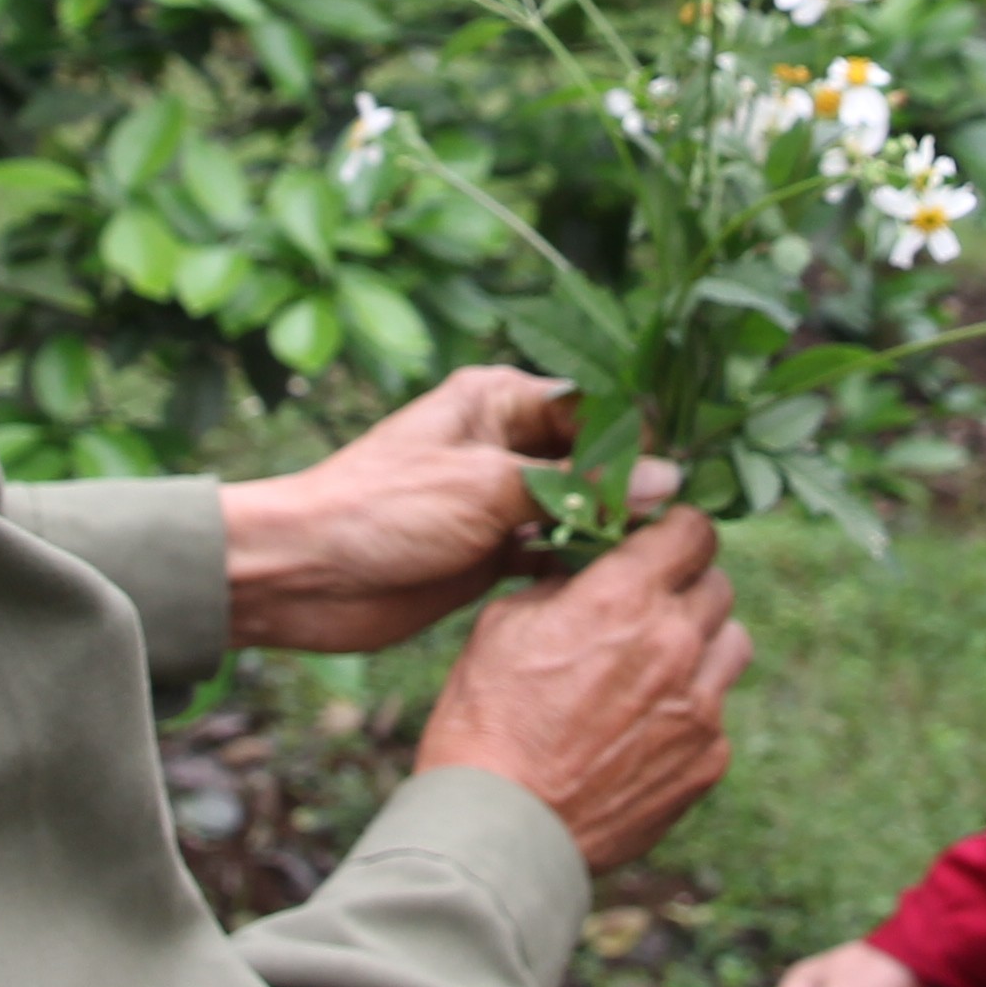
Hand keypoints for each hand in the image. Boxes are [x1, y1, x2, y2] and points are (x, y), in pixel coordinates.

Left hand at [228, 367, 671, 653]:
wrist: (301, 575)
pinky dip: (577, 567)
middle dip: (632, 489)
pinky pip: (552, 552)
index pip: (592, 405)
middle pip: (593, 458)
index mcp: (496, 400)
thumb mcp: (485, 488)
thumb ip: (576, 486)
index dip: (639, 438)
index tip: (684, 475)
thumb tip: (665, 482)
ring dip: (609, 532)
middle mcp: (502, 442)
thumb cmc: (381, 511)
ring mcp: (497, 499)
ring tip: (655, 559)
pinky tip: (609, 587)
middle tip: (681, 526)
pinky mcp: (489, 551)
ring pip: (577, 509)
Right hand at [415, 508, 749, 869]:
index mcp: (623, 596)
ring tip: (656, 668)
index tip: (663, 545)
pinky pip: (718, 712)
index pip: (694, 530)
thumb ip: (565, 584)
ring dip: (702, 644)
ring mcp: (700, 705)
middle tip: (648, 610)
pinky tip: (643, 729)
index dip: (678, 533)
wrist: (501, 826)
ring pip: (732, 645)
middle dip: (685, 589)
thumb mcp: (505, 623)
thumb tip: (593, 568)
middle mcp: (674, 642)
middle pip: (718, 585)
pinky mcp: (708, 759)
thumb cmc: (486, 720)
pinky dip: (690, 710)